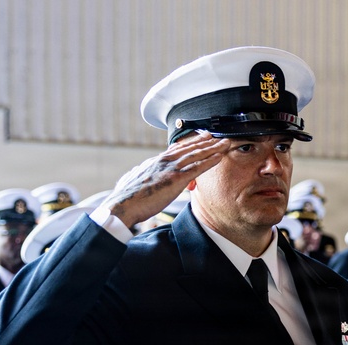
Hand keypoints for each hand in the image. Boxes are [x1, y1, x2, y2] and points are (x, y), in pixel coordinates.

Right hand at [104, 132, 228, 227]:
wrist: (122, 204)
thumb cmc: (126, 197)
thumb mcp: (132, 179)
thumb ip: (139, 172)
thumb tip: (138, 169)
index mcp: (155, 161)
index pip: (176, 148)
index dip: (189, 143)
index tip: (198, 138)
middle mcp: (164, 160)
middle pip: (189, 148)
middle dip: (204, 141)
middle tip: (217, 136)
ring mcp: (171, 168)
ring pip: (196, 155)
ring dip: (213, 148)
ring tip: (225, 143)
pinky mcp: (176, 179)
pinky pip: (197, 167)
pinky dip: (210, 160)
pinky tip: (220, 156)